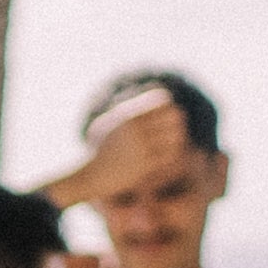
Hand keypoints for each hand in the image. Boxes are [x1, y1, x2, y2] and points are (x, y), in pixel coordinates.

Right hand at [47, 93, 188, 209]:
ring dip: (176, 141)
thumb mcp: (110, 124)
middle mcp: (134, 128)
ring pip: (175, 136)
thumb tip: (153, 90)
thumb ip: (129, 109)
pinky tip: (164, 160)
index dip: (168, 107)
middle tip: (172, 132)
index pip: (162, 100)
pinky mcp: (144, 165)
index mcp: (127, 115)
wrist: (91, 177)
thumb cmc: (103, 150)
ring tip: (170, 146)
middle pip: (174, 116)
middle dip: (176, 124)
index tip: (165, 119)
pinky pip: (170, 156)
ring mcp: (140, 147)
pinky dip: (171, 157)